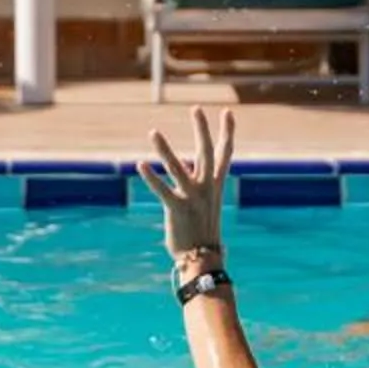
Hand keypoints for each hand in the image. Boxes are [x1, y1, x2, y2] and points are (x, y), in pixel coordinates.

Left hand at [139, 107, 233, 261]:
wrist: (202, 258)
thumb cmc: (200, 229)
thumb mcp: (202, 201)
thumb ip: (195, 180)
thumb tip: (184, 162)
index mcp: (216, 185)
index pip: (225, 153)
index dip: (227, 132)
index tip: (227, 112)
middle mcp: (207, 188)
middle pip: (206, 153)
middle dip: (202, 130)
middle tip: (196, 108)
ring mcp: (193, 198)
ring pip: (178, 168)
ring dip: (164, 150)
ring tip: (153, 132)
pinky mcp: (178, 209)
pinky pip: (163, 190)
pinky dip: (151, 178)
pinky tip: (141, 164)